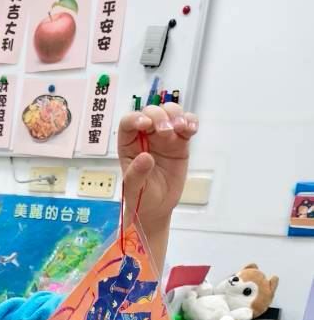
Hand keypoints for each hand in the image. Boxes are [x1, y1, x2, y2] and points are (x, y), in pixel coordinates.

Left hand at [117, 103, 198, 236]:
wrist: (157, 207)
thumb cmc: (140, 197)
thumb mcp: (134, 189)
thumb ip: (137, 173)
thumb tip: (145, 157)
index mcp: (129, 144)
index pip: (128, 122)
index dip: (136, 117)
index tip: (145, 124)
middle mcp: (146, 135)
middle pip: (152, 112)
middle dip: (159, 116)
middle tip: (166, 132)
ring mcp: (164, 136)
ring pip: (170, 113)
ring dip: (176, 115)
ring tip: (180, 129)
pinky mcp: (180, 141)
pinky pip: (187, 124)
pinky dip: (191, 122)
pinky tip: (191, 130)